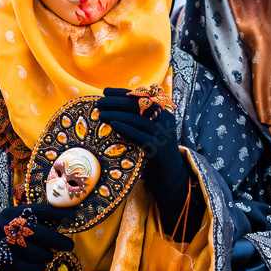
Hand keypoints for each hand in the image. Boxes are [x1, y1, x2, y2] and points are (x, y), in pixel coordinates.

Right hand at [0, 204, 74, 270]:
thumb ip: (31, 220)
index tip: (75, 217)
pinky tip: (39, 267)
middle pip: (42, 233)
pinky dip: (38, 268)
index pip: (40, 210)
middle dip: (59, 241)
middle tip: (69, 245)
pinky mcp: (2, 261)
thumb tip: (61, 222)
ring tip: (46, 257)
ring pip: (38, 252)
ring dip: (47, 257)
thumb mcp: (11, 221)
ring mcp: (5, 244)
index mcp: (13, 213)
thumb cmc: (0, 235)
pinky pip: (29, 267)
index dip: (59, 214)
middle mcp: (9, 226)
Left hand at [95, 87, 203, 239]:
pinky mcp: (160, 151)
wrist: (171, 180)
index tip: (105, 91)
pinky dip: (126, 129)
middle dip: (117, 102)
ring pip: (139, 120)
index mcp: (163, 114)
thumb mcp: (148, 133)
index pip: (142, 97)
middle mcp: (166, 122)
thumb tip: (110, 107)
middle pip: (139, 106)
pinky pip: (141, 136)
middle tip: (99, 102)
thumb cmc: (153, 154)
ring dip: (117, 115)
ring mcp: (164, 136)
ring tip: (101, 114)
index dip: (122, 93)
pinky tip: (113, 124)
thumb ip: (137, 120)